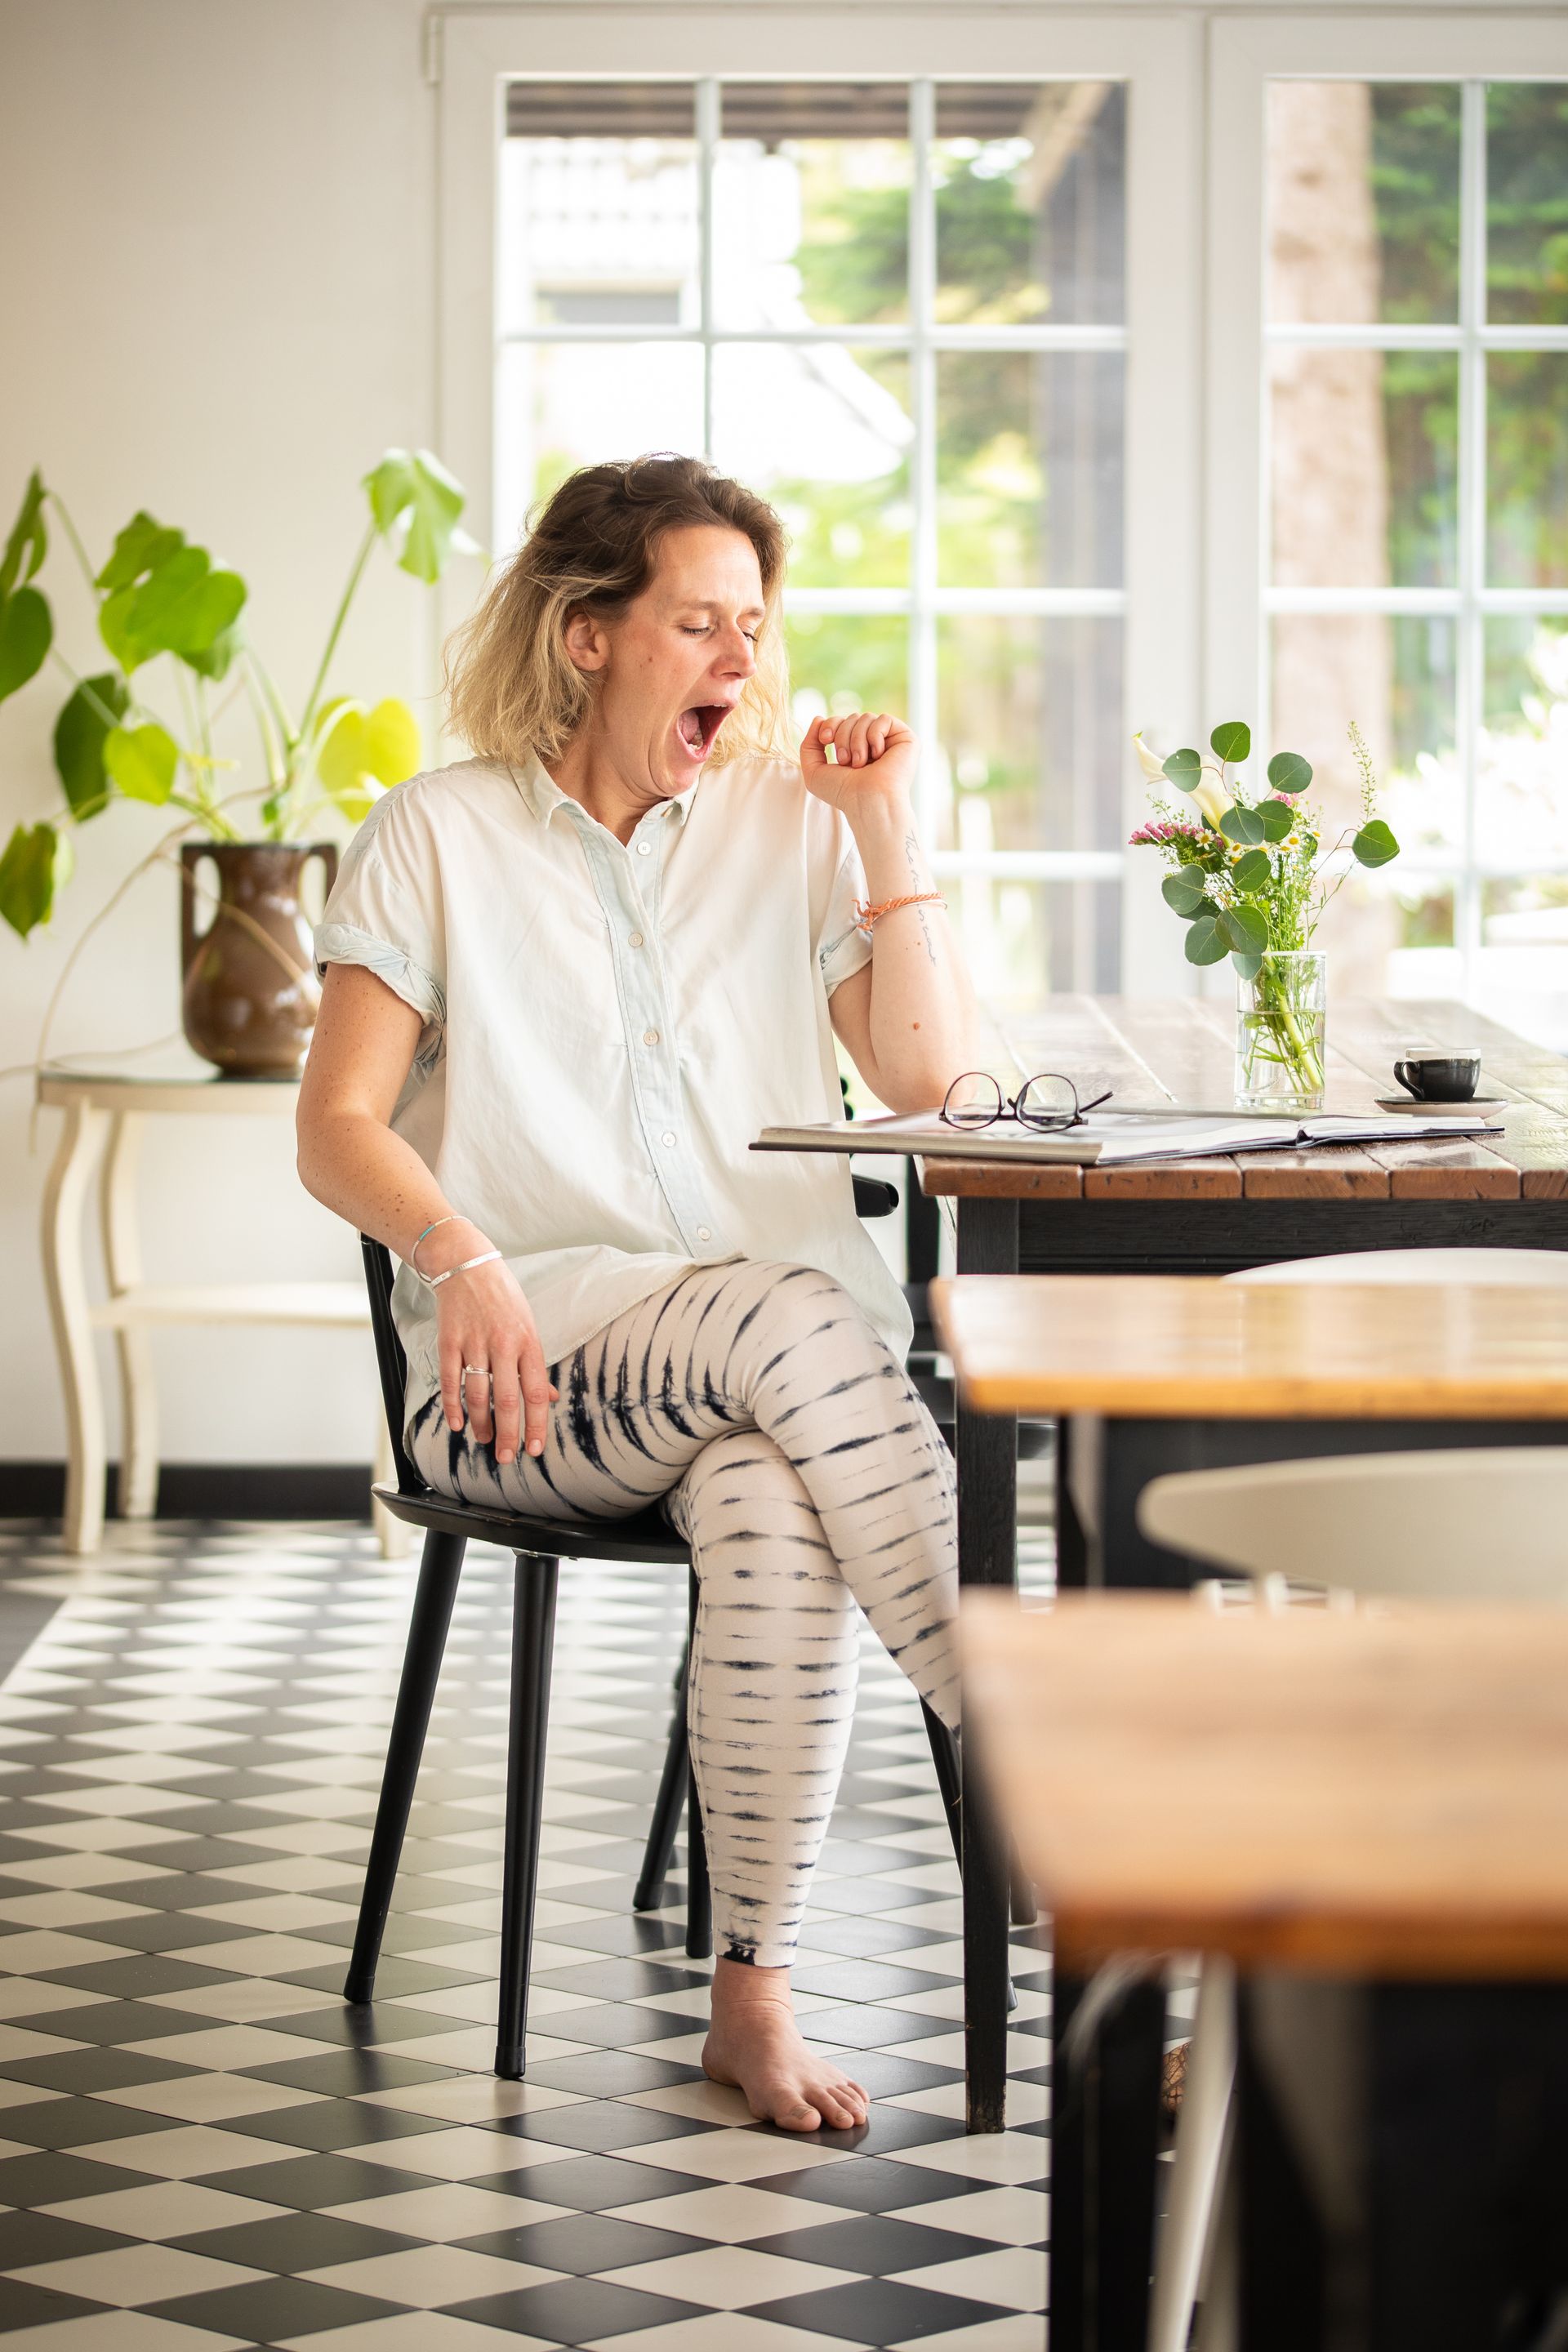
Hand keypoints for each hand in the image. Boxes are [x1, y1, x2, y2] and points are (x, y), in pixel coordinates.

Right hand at [428, 1225, 557, 1465]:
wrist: (466, 1263)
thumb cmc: (502, 1297)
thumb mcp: (528, 1326)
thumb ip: (535, 1365)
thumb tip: (551, 1397)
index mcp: (529, 1342)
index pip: (536, 1392)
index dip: (536, 1424)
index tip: (534, 1449)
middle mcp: (504, 1344)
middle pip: (508, 1400)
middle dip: (509, 1434)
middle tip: (507, 1457)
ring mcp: (475, 1343)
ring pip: (478, 1395)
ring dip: (481, 1424)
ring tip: (485, 1441)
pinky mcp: (450, 1341)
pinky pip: (451, 1380)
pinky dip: (453, 1406)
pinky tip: (457, 1424)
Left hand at [799, 712, 916, 817]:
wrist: (867, 801)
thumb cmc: (843, 793)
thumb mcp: (814, 771)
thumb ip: (808, 745)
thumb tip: (818, 717)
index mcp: (855, 749)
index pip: (841, 721)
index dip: (830, 724)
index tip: (825, 740)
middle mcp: (873, 744)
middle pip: (852, 717)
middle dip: (843, 736)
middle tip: (846, 760)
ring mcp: (890, 741)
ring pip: (866, 717)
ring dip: (857, 740)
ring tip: (860, 763)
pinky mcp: (905, 739)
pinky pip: (884, 719)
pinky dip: (875, 735)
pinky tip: (878, 754)